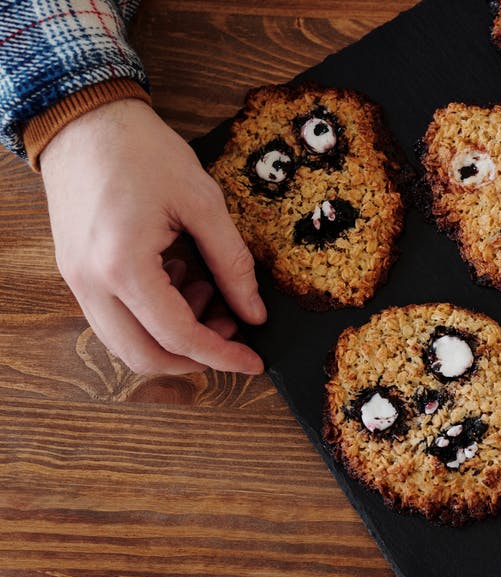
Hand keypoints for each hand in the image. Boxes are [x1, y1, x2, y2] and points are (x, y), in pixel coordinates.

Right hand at [41, 98, 265, 374]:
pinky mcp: (76, 272)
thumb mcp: (203, 202)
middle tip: (234, 334)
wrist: (84, 119)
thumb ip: (232, 263)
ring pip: (125, 341)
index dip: (222, 355)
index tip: (254, 362)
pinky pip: (115, 316)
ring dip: (173, 335)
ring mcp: (77, 280)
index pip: (179, 336)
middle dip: (195, 358)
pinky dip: (152, 314)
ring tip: (211, 293)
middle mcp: (91, 283)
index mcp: (123, 266)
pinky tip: (182, 278)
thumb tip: (254, 312)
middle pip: (143, 356)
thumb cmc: (142, 151)